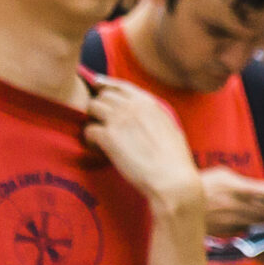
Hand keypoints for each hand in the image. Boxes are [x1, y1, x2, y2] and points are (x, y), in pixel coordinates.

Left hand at [84, 79, 203, 216]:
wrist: (172, 179)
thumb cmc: (175, 160)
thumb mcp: (170, 127)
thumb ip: (153, 115)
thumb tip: (143, 114)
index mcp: (149, 103)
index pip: (121, 85)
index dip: (105, 85)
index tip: (96, 86)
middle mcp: (133, 106)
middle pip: (103, 96)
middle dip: (99, 108)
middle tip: (102, 125)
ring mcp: (119, 120)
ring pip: (91, 108)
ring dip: (93, 121)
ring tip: (100, 138)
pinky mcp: (108, 137)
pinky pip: (88, 130)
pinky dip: (90, 140)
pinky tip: (99, 150)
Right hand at [200, 167, 263, 237]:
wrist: (179, 202)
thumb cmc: (202, 184)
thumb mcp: (225, 176)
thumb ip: (244, 183)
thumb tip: (262, 190)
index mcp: (238, 188)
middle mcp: (237, 205)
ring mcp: (232, 220)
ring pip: (261, 224)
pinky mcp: (227, 231)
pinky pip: (249, 231)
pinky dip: (260, 231)